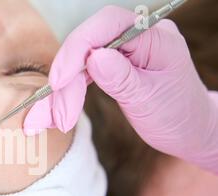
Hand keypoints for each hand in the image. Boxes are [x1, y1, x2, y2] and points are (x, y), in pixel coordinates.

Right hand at [24, 5, 217, 173]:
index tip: (59, 82)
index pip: (106, 25)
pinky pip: (80, 77)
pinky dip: (64, 96)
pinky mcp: (110, 68)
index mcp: (154, 38)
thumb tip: (93, 58)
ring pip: (77, 65)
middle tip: (60, 117)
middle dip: (66, 84)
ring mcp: (121, 53)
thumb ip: (121, 78)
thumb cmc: (178, 116)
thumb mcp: (150, 99)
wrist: (188, 131)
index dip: (77, 49)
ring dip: (59, 95)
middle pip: (86, 48)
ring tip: (46, 122)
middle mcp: (135, 39)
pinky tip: (52, 113)